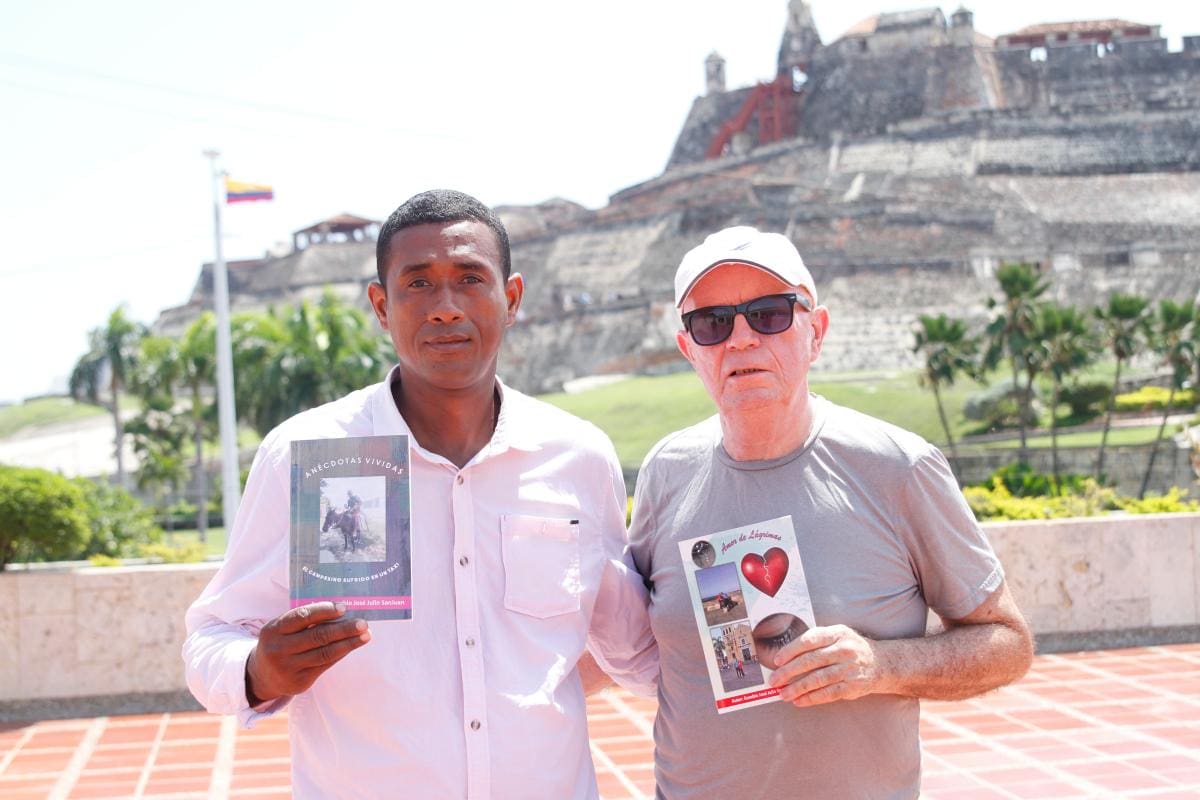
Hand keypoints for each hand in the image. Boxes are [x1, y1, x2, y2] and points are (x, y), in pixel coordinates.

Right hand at [246, 602, 370, 704]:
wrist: (261, 676)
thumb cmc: (279, 643)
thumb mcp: (281, 628)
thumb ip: (303, 620)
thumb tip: (339, 611)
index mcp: (273, 630)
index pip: (302, 617)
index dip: (324, 611)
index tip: (344, 607)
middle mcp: (279, 649)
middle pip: (317, 636)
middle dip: (343, 629)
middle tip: (363, 623)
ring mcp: (288, 668)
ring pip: (324, 653)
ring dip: (348, 643)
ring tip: (365, 635)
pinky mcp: (299, 682)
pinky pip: (325, 666)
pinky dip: (340, 654)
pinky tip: (352, 646)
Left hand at [766, 624, 886, 707]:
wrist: (882, 664)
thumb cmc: (852, 648)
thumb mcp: (838, 635)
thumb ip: (817, 641)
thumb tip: (787, 655)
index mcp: (837, 633)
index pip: (809, 641)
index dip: (790, 651)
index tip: (776, 660)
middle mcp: (844, 650)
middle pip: (811, 661)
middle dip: (789, 672)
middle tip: (774, 680)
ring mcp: (849, 669)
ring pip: (818, 679)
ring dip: (797, 688)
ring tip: (783, 694)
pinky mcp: (853, 686)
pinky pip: (828, 693)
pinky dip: (811, 698)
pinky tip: (799, 701)